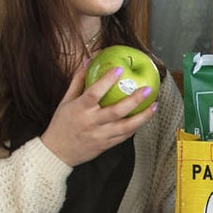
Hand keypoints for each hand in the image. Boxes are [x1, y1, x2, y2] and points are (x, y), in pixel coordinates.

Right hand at [41, 62, 157, 166]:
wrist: (58, 152)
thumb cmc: (62, 123)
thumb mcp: (66, 101)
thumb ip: (78, 81)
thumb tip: (89, 61)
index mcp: (80, 109)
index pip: (94, 92)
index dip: (107, 80)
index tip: (120, 69)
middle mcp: (91, 123)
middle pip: (116, 111)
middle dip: (134, 100)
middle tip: (147, 89)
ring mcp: (100, 135)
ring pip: (126, 127)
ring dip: (143, 116)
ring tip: (154, 105)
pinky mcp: (106, 145)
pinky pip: (125, 136)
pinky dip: (136, 126)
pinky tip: (144, 118)